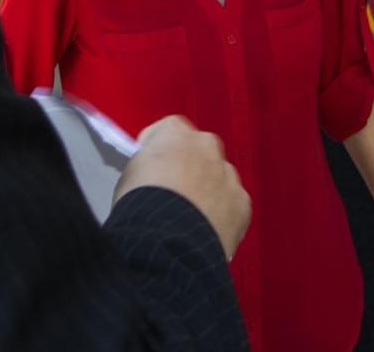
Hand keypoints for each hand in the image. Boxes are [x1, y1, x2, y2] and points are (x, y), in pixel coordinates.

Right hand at [116, 115, 250, 259]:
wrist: (165, 243)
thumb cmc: (143, 207)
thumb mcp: (131, 173)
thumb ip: (147, 163)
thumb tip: (151, 170)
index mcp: (177, 134)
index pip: (170, 129)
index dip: (161, 146)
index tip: (154, 161)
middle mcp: (207, 148)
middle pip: (200, 150)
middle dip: (190, 165)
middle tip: (174, 189)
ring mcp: (227, 175)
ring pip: (219, 177)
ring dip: (208, 190)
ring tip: (189, 216)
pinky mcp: (242, 204)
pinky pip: (232, 204)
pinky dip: (222, 214)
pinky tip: (205, 229)